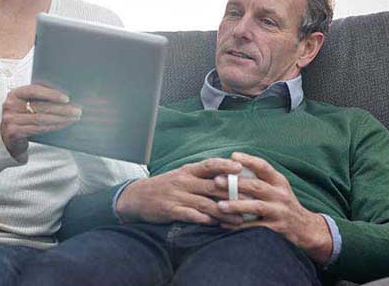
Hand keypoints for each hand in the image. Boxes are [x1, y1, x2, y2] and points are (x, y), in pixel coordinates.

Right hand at [0, 84, 81, 159]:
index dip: (51, 93)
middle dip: (61, 108)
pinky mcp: (13, 133)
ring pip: (40, 118)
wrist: (6, 139)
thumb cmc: (22, 118)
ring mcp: (10, 119)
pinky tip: (63, 126)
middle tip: (77, 110)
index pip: (34, 90)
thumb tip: (65, 95)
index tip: (67, 98)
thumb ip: (40, 97)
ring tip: (74, 118)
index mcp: (14, 93)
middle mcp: (10, 105)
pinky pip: (37, 129)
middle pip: (40, 106)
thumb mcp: (27, 104)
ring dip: (60, 118)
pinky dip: (53, 127)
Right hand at [116, 158, 243, 224]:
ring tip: (239, 219)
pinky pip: (191, 215)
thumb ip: (203, 176)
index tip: (241, 168)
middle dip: (233, 194)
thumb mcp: (182, 175)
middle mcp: (184, 181)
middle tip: (251, 201)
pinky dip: (205, 220)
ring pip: (205, 204)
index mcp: (188, 170)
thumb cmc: (166, 186)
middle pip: (213, 186)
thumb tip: (230, 177)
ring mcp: (177, 196)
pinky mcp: (171, 210)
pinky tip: (216, 224)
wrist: (137, 197)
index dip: (225, 165)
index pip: (209, 164)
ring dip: (224, 212)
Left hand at [214, 152, 332, 263]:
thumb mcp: (278, 187)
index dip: (248, 160)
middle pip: (256, 186)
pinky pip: (255, 227)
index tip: (232, 156)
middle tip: (216, 181)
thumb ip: (261, 177)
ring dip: (236, 205)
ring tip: (219, 205)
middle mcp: (280, 194)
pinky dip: (239, 226)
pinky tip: (224, 224)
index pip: (264, 166)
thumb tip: (232, 162)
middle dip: (235, 183)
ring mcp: (279, 211)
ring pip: (256, 207)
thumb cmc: (283, 203)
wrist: (305, 227)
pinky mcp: (277, 227)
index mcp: (279, 181)